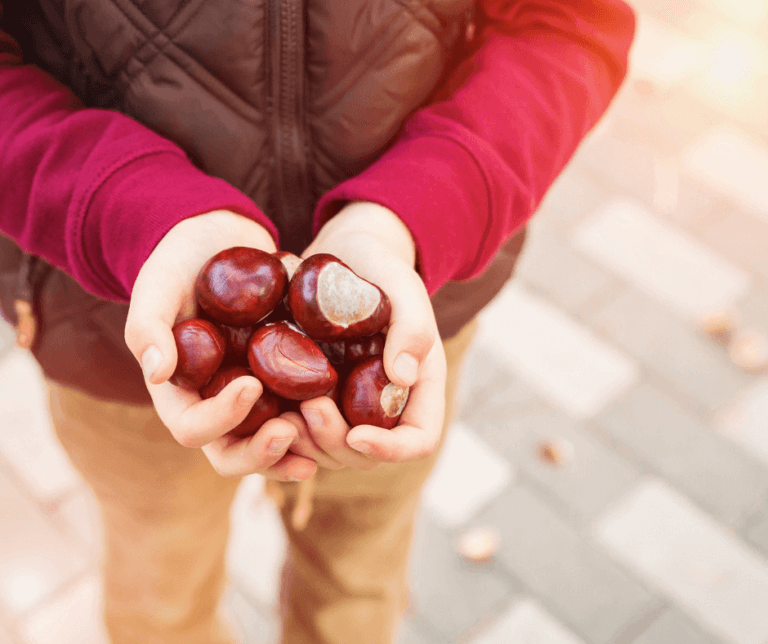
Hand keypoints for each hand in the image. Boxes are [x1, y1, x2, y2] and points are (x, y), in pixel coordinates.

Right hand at [124, 210, 316, 480]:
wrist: (221, 238)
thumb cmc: (181, 260)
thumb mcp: (158, 284)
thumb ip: (148, 326)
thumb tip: (157, 374)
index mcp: (180, 393)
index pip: (192, 427)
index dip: (220, 418)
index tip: (250, 384)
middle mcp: (215, 404)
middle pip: (232, 454)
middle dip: (260, 453)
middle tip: (290, 432)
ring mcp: (252, 397)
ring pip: (269, 444)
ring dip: (293, 453)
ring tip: (321, 443)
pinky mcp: (283, 381)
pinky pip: (299, 413)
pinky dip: (318, 423)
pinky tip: (344, 417)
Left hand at [293, 202, 446, 468]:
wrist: (345, 252)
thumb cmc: (380, 265)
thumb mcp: (402, 285)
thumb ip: (412, 326)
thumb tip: (403, 377)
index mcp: (417, 385)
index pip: (418, 439)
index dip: (391, 449)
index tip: (357, 435)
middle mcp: (384, 404)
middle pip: (368, 455)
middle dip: (337, 443)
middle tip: (308, 408)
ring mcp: (348, 404)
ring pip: (331, 451)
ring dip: (307, 444)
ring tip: (283, 416)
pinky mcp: (318, 395)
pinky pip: (303, 431)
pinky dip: (286, 432)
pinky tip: (267, 413)